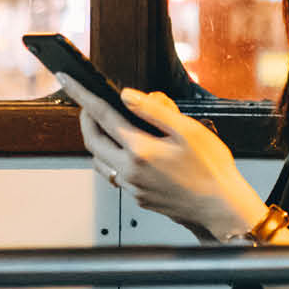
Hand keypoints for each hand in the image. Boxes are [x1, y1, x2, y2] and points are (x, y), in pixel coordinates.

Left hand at [62, 74, 266, 241]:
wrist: (220, 207)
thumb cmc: (211, 169)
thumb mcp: (189, 130)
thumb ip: (156, 111)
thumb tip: (129, 96)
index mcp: (140, 149)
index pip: (102, 115)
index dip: (82, 95)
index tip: (68, 80)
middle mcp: (129, 170)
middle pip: (92, 140)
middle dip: (85, 119)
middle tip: (87, 104)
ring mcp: (132, 187)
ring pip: (100, 160)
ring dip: (97, 141)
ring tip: (108, 127)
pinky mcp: (138, 197)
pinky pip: (115, 175)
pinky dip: (113, 158)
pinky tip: (130, 153)